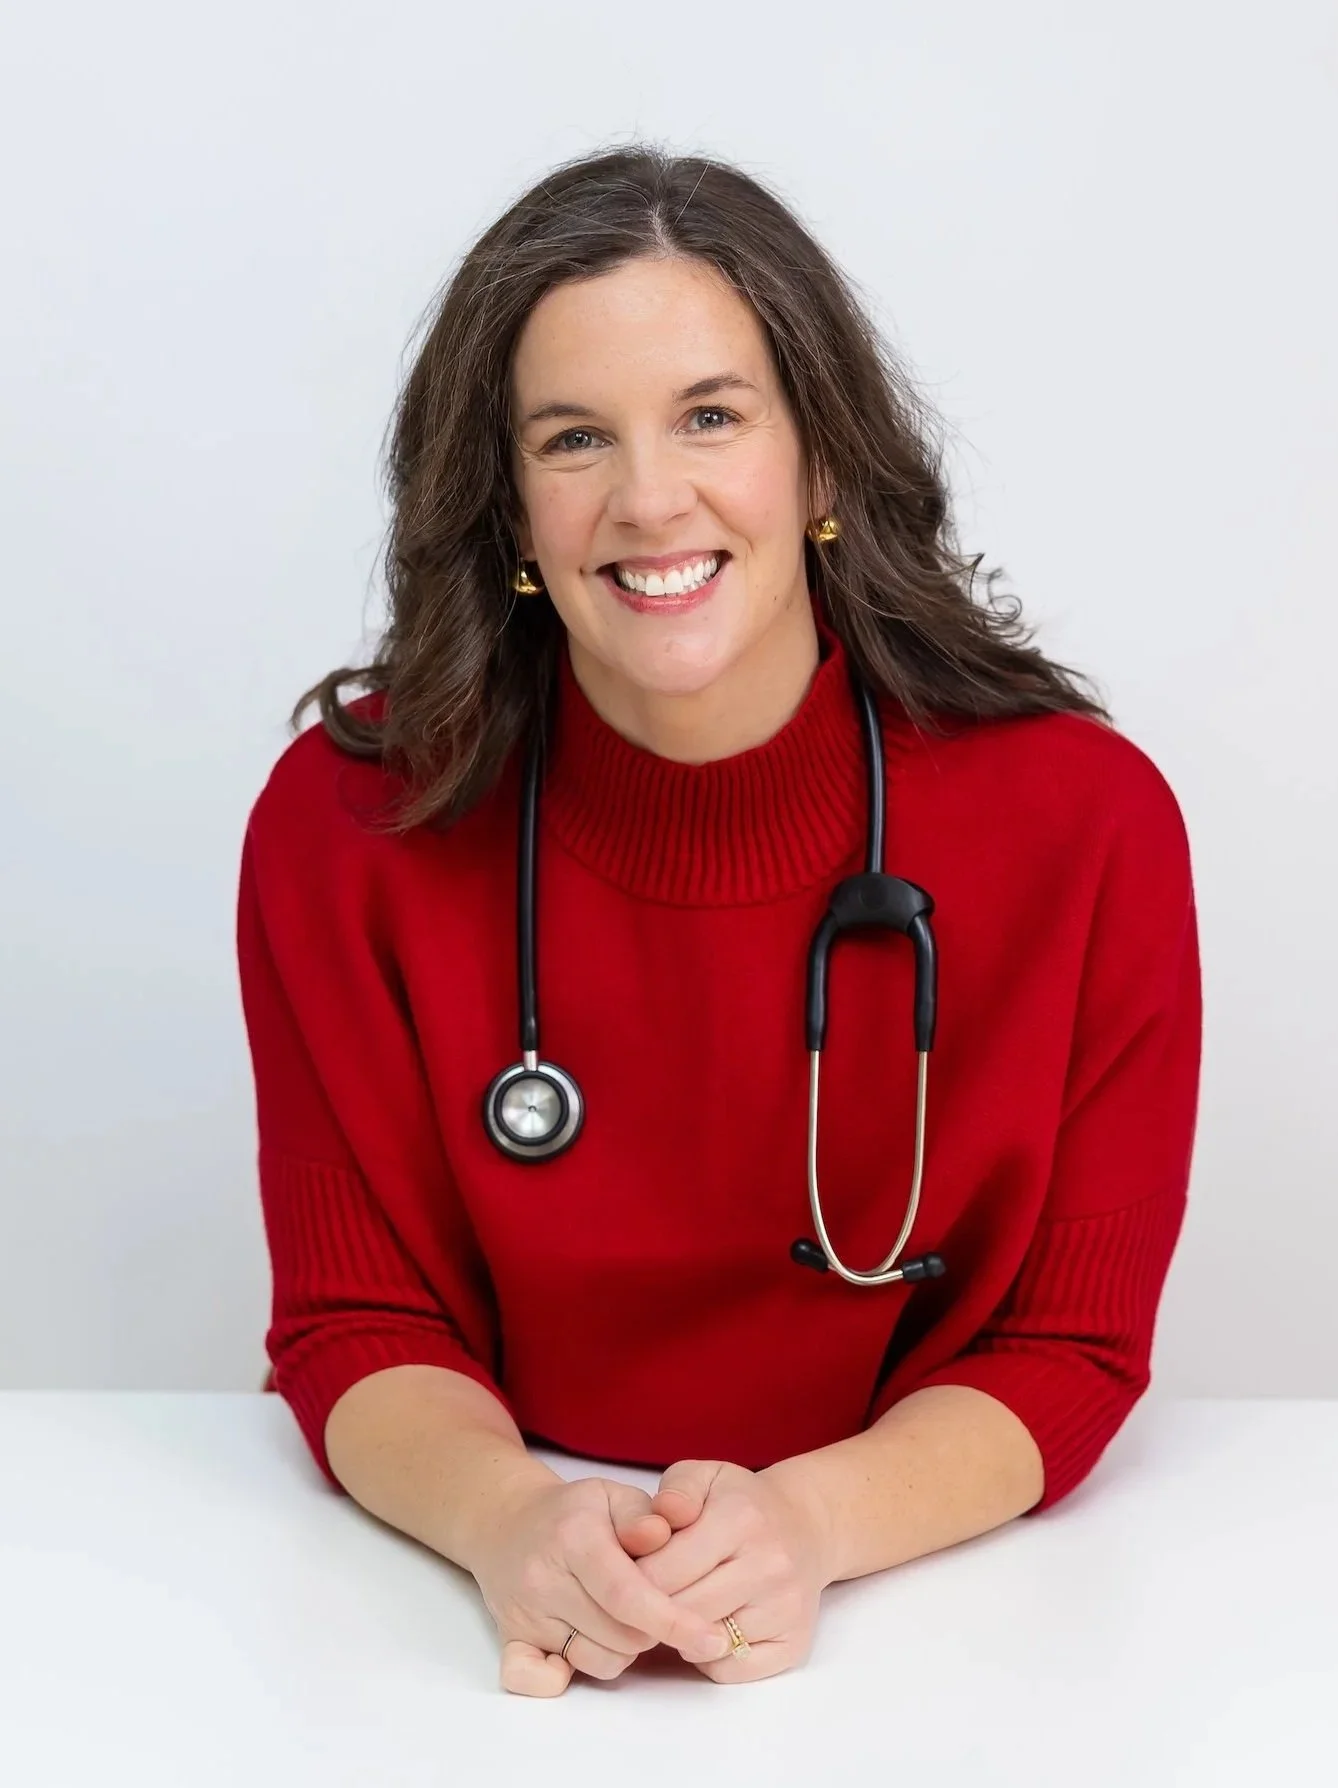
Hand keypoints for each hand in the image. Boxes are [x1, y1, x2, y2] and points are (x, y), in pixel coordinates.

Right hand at [466, 1471, 726, 1696]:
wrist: (508, 1522)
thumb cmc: (575, 1512)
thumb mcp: (613, 1495)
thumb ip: (644, 1514)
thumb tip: (661, 1534)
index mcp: (575, 1537)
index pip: (627, 1594)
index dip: (672, 1620)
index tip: (711, 1636)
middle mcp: (544, 1577)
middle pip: (618, 1635)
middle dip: (652, 1632)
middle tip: (653, 1607)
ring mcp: (524, 1612)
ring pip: (594, 1660)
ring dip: (621, 1651)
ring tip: (620, 1620)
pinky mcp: (509, 1638)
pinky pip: (535, 1680)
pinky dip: (563, 1677)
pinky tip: (576, 1656)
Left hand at [634, 1459, 835, 1682]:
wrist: (805, 1524)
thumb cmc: (740, 1502)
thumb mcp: (705, 1476)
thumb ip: (672, 1493)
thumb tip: (646, 1530)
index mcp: (740, 1518)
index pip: (665, 1570)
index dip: (634, 1578)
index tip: (625, 1575)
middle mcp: (769, 1565)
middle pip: (683, 1611)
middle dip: (652, 1610)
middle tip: (640, 1601)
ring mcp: (785, 1608)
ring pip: (705, 1644)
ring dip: (679, 1635)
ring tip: (674, 1609)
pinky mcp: (794, 1644)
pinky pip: (730, 1670)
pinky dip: (708, 1658)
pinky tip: (706, 1629)